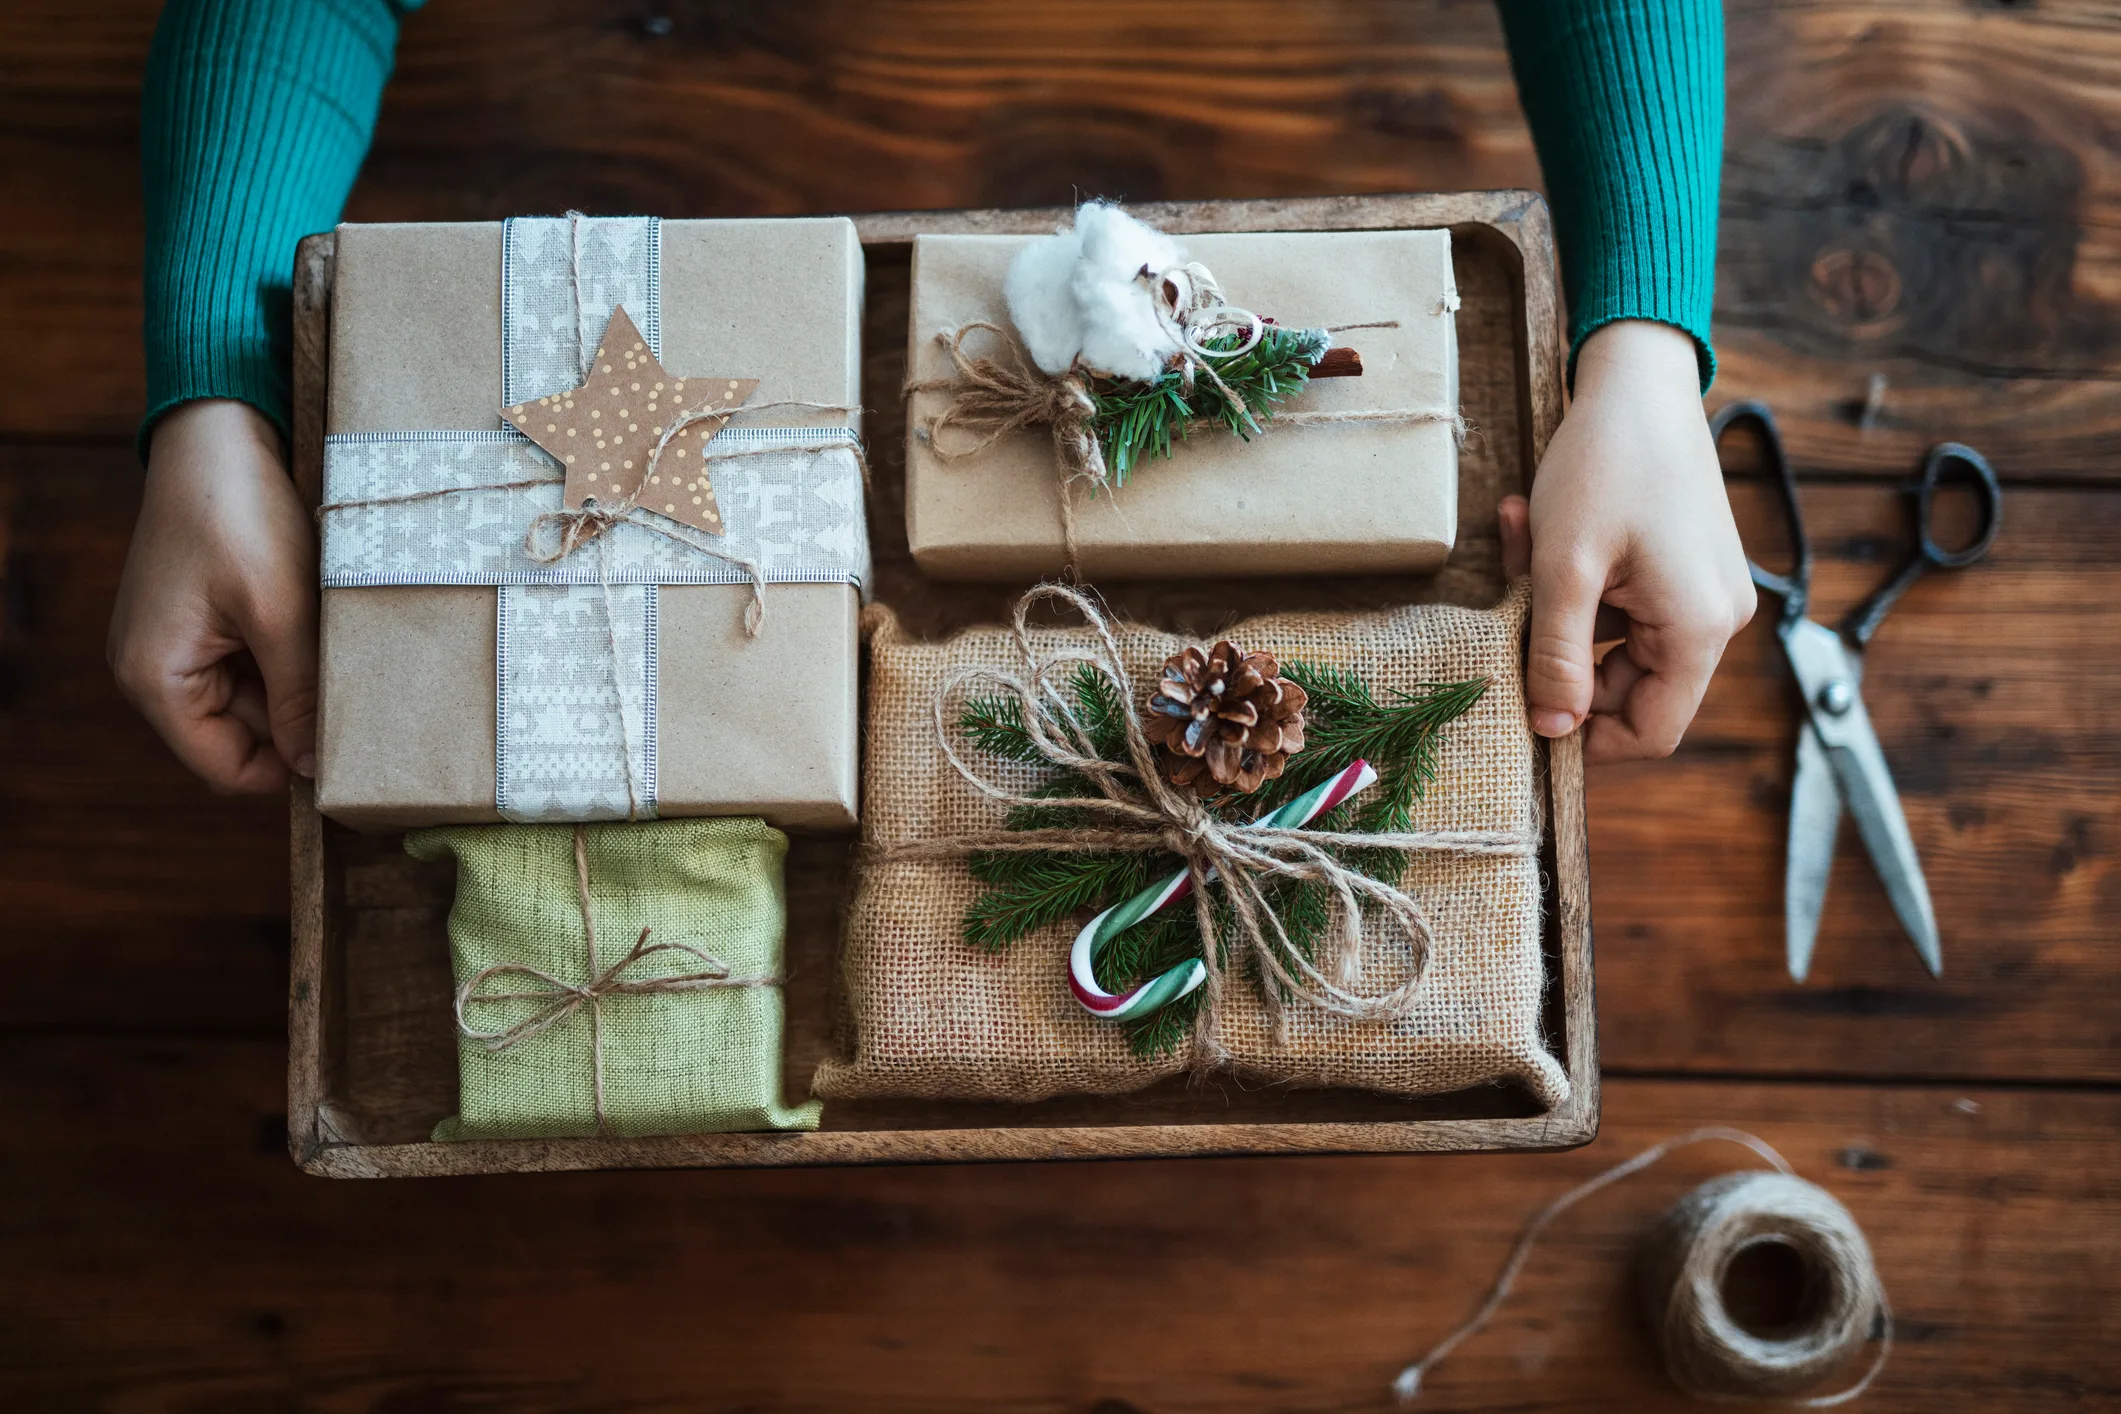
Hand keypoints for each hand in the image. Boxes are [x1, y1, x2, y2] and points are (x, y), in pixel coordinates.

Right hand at [108, 399, 317, 791]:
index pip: (225, 767)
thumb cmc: (238, 516)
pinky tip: (322, 630)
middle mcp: (153, 669)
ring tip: (341, 653)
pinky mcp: (201, 616)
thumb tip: (312, 766)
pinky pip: (252, 659)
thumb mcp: (280, 614)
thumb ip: (298, 696)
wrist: (217, 433)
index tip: (349, 757)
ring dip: (300, 683)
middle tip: (364, 701)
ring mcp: (176, 642)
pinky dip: (289, 654)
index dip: (286, 771)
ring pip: (255, 697)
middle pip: (242, 734)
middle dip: (300, 720)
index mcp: (155, 680)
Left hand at [1496, 320, 1753, 763]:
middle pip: (1628, 688)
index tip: (1526, 712)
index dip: (1586, 740)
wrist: (1640, 379)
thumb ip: (1556, 657)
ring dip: (1556, 606)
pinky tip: (1535, 522)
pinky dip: (1576, 577)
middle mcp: (1715, 619)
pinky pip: (1622, 601)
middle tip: (1508, 601)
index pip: (1650, 732)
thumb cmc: (1606, 464)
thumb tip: (1551, 730)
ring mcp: (1703, 592)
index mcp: (1698, 630)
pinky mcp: (1685, 567)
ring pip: (1613, 641)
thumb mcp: (1565, 567)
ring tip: (1522, 536)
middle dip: (1556, 652)